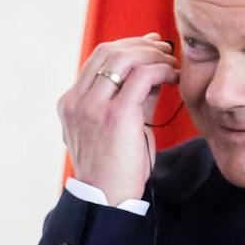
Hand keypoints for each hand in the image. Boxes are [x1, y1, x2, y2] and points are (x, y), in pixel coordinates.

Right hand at [57, 33, 176, 204]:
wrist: (107, 199)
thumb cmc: (115, 167)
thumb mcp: (116, 126)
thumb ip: (129, 97)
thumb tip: (152, 69)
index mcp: (71, 103)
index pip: (98, 58)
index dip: (127, 46)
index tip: (150, 48)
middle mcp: (77, 101)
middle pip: (108, 51)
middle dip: (141, 45)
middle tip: (164, 50)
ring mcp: (92, 107)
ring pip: (123, 58)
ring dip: (152, 54)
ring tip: (170, 62)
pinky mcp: (115, 116)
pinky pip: (141, 76)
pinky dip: (160, 70)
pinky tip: (173, 77)